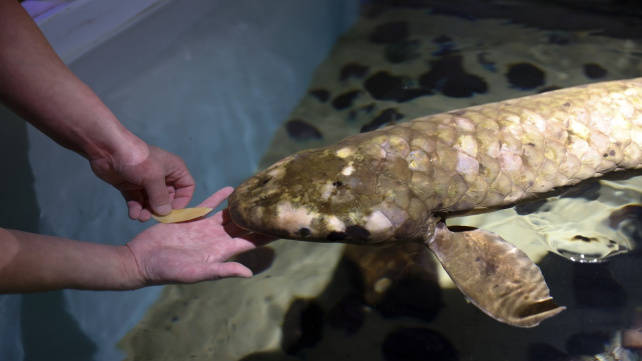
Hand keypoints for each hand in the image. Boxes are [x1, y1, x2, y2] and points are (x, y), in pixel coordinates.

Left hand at [89, 144, 194, 220]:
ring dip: (147, 211)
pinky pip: (137, 201)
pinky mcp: (131, 186)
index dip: (182, 200)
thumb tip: (165, 213)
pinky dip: (136, 209)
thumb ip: (161, 197)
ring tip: (140, 217)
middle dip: (161, 208)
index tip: (173, 212)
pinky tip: (133, 214)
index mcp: (174, 169)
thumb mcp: (153, 177)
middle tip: (153, 217)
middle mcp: (162, 176)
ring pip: (151, 202)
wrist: (107, 149)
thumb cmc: (137, 159)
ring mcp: (145, 181)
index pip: (186, 187)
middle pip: (168, 198)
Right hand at [125, 187, 275, 285]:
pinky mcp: (191, 220)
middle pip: (244, 225)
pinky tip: (231, 189)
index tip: (283, 225)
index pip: (251, 241)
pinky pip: (208, 206)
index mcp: (221, 251)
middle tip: (276, 203)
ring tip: (257, 194)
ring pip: (229, 214)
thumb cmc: (167, 271)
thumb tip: (248, 273)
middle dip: (258, 217)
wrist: (141, 260)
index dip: (267, 234)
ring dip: (242, 206)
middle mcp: (216, 239)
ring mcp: (204, 229)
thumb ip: (222, 270)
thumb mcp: (196, 273)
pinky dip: (219, 198)